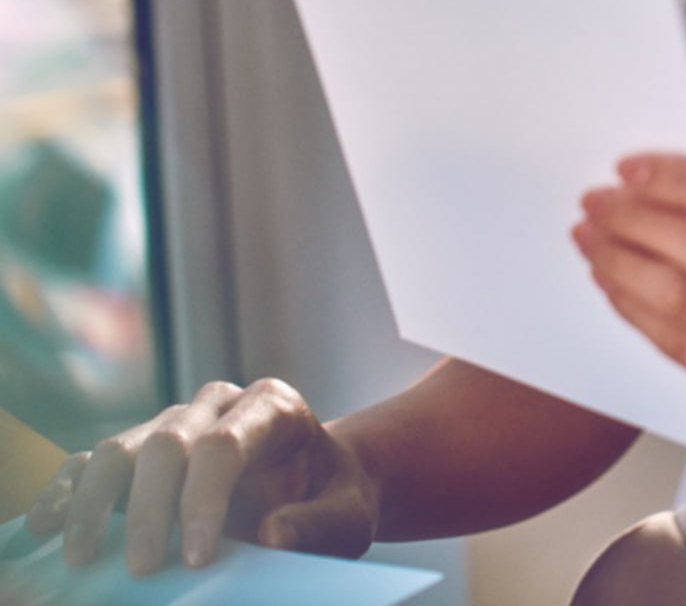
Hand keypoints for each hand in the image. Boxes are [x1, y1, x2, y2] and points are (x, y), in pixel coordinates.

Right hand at [25, 379, 378, 575]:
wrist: (319, 479)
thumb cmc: (334, 496)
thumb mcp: (349, 514)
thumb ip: (319, 524)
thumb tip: (271, 535)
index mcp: (274, 407)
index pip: (225, 443)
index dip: (202, 499)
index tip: (194, 560)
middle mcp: (221, 403)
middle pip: (169, 441)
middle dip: (151, 507)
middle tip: (144, 570)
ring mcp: (180, 421)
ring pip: (124, 445)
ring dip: (97, 500)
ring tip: (82, 557)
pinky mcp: (147, 448)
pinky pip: (98, 458)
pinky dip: (69, 489)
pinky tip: (47, 524)